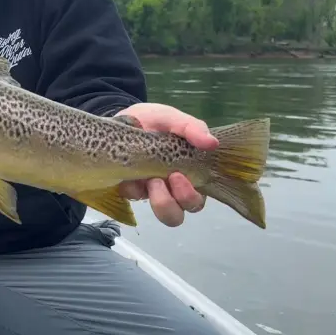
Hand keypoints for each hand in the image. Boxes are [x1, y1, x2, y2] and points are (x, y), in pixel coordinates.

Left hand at [115, 103, 218, 226]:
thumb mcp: (172, 119)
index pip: (196, 201)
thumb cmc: (155, 121)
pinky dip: (132, 186)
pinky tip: (129, 171)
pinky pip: (132, 197)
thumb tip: (212, 143)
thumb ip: (191, 128)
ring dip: (157, 200)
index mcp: (188, 175)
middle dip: (171, 204)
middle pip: (176, 216)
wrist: (124, 118)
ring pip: (158, 213)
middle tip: (166, 179)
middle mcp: (170, 189)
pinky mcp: (129, 187)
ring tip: (150, 179)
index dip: (189, 197)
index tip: (178, 175)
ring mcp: (149, 190)